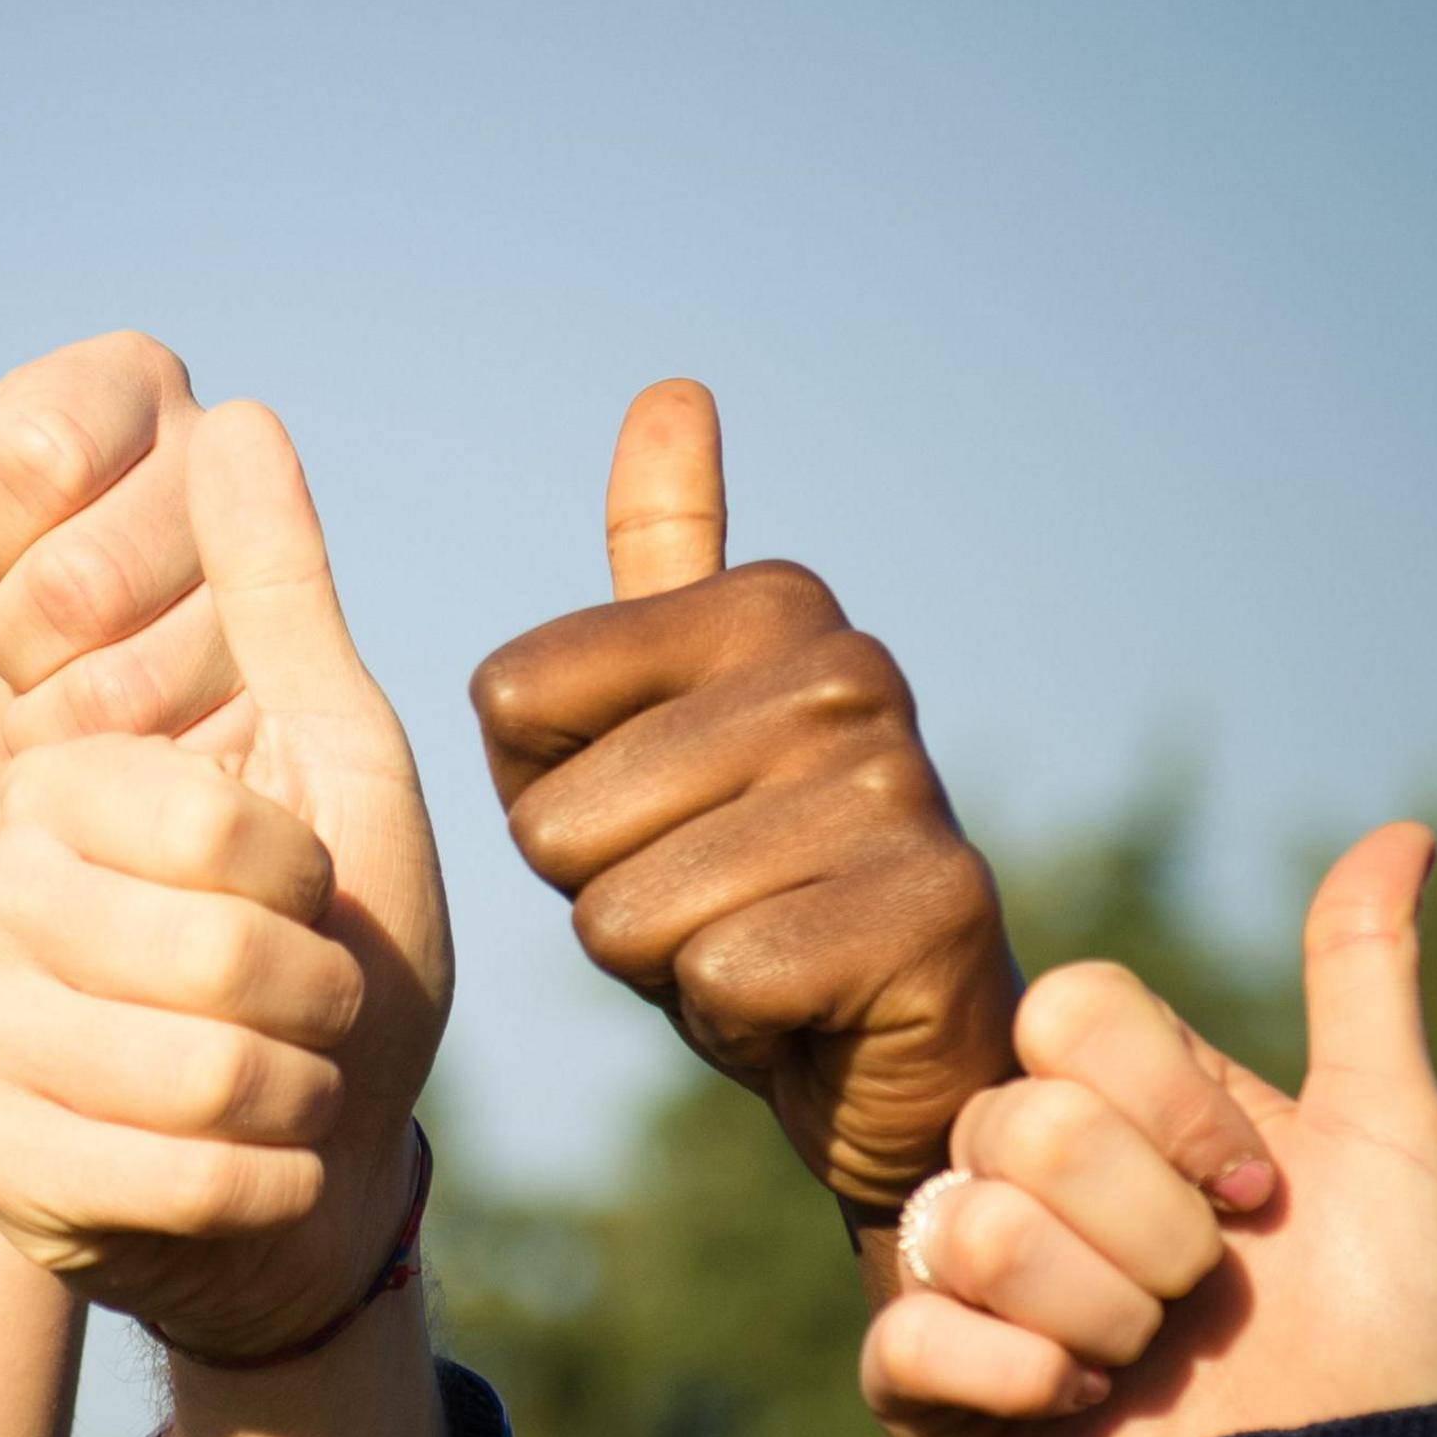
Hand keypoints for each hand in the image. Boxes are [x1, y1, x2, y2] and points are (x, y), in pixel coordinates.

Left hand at [0, 127, 242, 861]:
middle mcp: (213, 470)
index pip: (48, 439)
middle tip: (2, 645)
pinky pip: (199, 728)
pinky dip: (119, 760)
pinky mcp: (289, 700)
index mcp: (119, 396)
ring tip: (50, 704)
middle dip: (15, 630)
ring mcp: (264, 589)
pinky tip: (106, 757)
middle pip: (107, 554)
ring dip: (64, 706)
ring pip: (160, 650)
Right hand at [0, 404, 449, 1358]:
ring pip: (198, 1075)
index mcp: (59, 788)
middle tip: (314, 1005)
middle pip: (206, 951)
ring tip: (292, 1084)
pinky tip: (256, 1168)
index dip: (301, 875)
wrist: (312, 1160)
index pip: (196, 815)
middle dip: (318, 995)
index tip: (304, 894)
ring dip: (302, 1095)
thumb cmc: (338, 946)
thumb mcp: (338, 760)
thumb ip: (279, 602)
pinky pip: (174, 1181)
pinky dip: (267, 1183)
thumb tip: (241, 416)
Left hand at [469, 379, 1012, 1209]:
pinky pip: (717, 979)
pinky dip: (737, 1020)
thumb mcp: (666, 715)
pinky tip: (807, 1003)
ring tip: (758, 945)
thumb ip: (662, 561)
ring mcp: (897, 787)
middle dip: (603, 893)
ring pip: (624, 911)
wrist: (893, 1047)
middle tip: (710, 898)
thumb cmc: (748, 881)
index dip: (547, 790)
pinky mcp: (928, 913)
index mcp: (770, 603)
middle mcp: (847, 669)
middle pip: (556, 820)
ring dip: (666, 964)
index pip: (508, 699)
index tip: (655, 808)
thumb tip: (674, 390)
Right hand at [862, 823, 1436, 1436]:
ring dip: (1101, 1312)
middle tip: (1207, 1297)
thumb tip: (1406, 829)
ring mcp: (971, 1279)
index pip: (1070, 1010)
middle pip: (1024, 1121)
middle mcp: (1028, 1172)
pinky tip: (1081, 1407)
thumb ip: (1363, 982)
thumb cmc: (1389, 1333)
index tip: (1259, 1194)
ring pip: (971, 1222)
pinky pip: (907, 1334)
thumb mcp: (1393, 1142)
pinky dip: (1012, 1373)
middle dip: (1152, 1230)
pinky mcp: (930, 1389)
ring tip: (1151, 1364)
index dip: (1171, 1104)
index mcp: (1117, 1099)